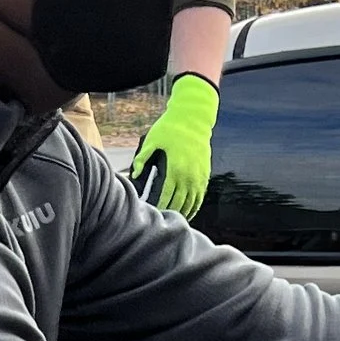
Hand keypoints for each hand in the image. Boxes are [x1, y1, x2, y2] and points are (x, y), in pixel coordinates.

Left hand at [132, 73, 217, 217]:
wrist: (194, 118)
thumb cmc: (171, 128)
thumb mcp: (152, 140)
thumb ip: (142, 159)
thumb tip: (134, 175)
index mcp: (174, 169)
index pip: (165, 197)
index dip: (158, 208)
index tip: (151, 215)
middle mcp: (188, 176)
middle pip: (178, 204)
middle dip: (168, 214)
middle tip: (159, 222)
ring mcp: (198, 176)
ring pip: (191, 203)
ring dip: (182, 214)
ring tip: (172, 222)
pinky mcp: (205, 174)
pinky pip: (200, 197)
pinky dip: (194, 207)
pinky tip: (187, 213)